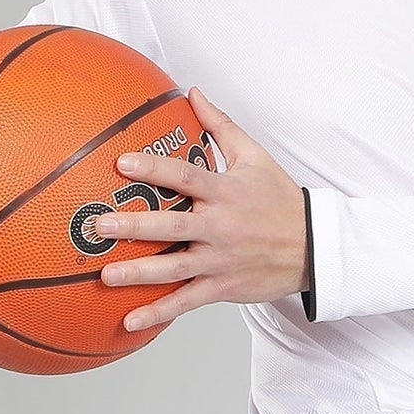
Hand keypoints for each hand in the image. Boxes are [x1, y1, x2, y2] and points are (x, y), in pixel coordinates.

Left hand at [95, 89, 305, 329]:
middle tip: (99, 225)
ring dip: (138, 273)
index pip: (185, 177)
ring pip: (174, 269)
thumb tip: (193, 93)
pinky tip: (130, 321)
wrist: (314, 248)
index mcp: (226, 192)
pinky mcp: (222, 287)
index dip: (153, 169)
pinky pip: (186, 302)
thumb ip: (220, 126)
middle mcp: (220, 227)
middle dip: (134, 226)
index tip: (122, 163)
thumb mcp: (255, 157)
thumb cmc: (280, 199)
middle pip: (171, 226)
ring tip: (106, 275)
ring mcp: (219, 260)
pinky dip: (159, 313)